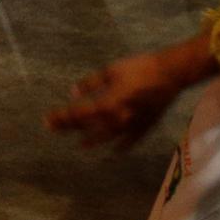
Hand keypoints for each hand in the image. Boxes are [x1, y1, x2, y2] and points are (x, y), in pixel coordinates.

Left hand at [44, 46, 199, 149]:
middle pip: (90, 127)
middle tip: (54, 129)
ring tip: (81, 145)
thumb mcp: (110, 70)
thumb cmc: (139, 68)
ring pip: (109, 137)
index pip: (79, 115)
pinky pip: (131, 140)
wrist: (171, 74)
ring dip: (93, 141)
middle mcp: (118, 119)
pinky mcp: (146, 126)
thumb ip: (90, 83)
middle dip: (70, 128)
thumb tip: (73, 92)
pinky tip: (115, 151)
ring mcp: (133, 125)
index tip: (48, 119)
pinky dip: (122, 146)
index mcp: (108, 104)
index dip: (62, 117)